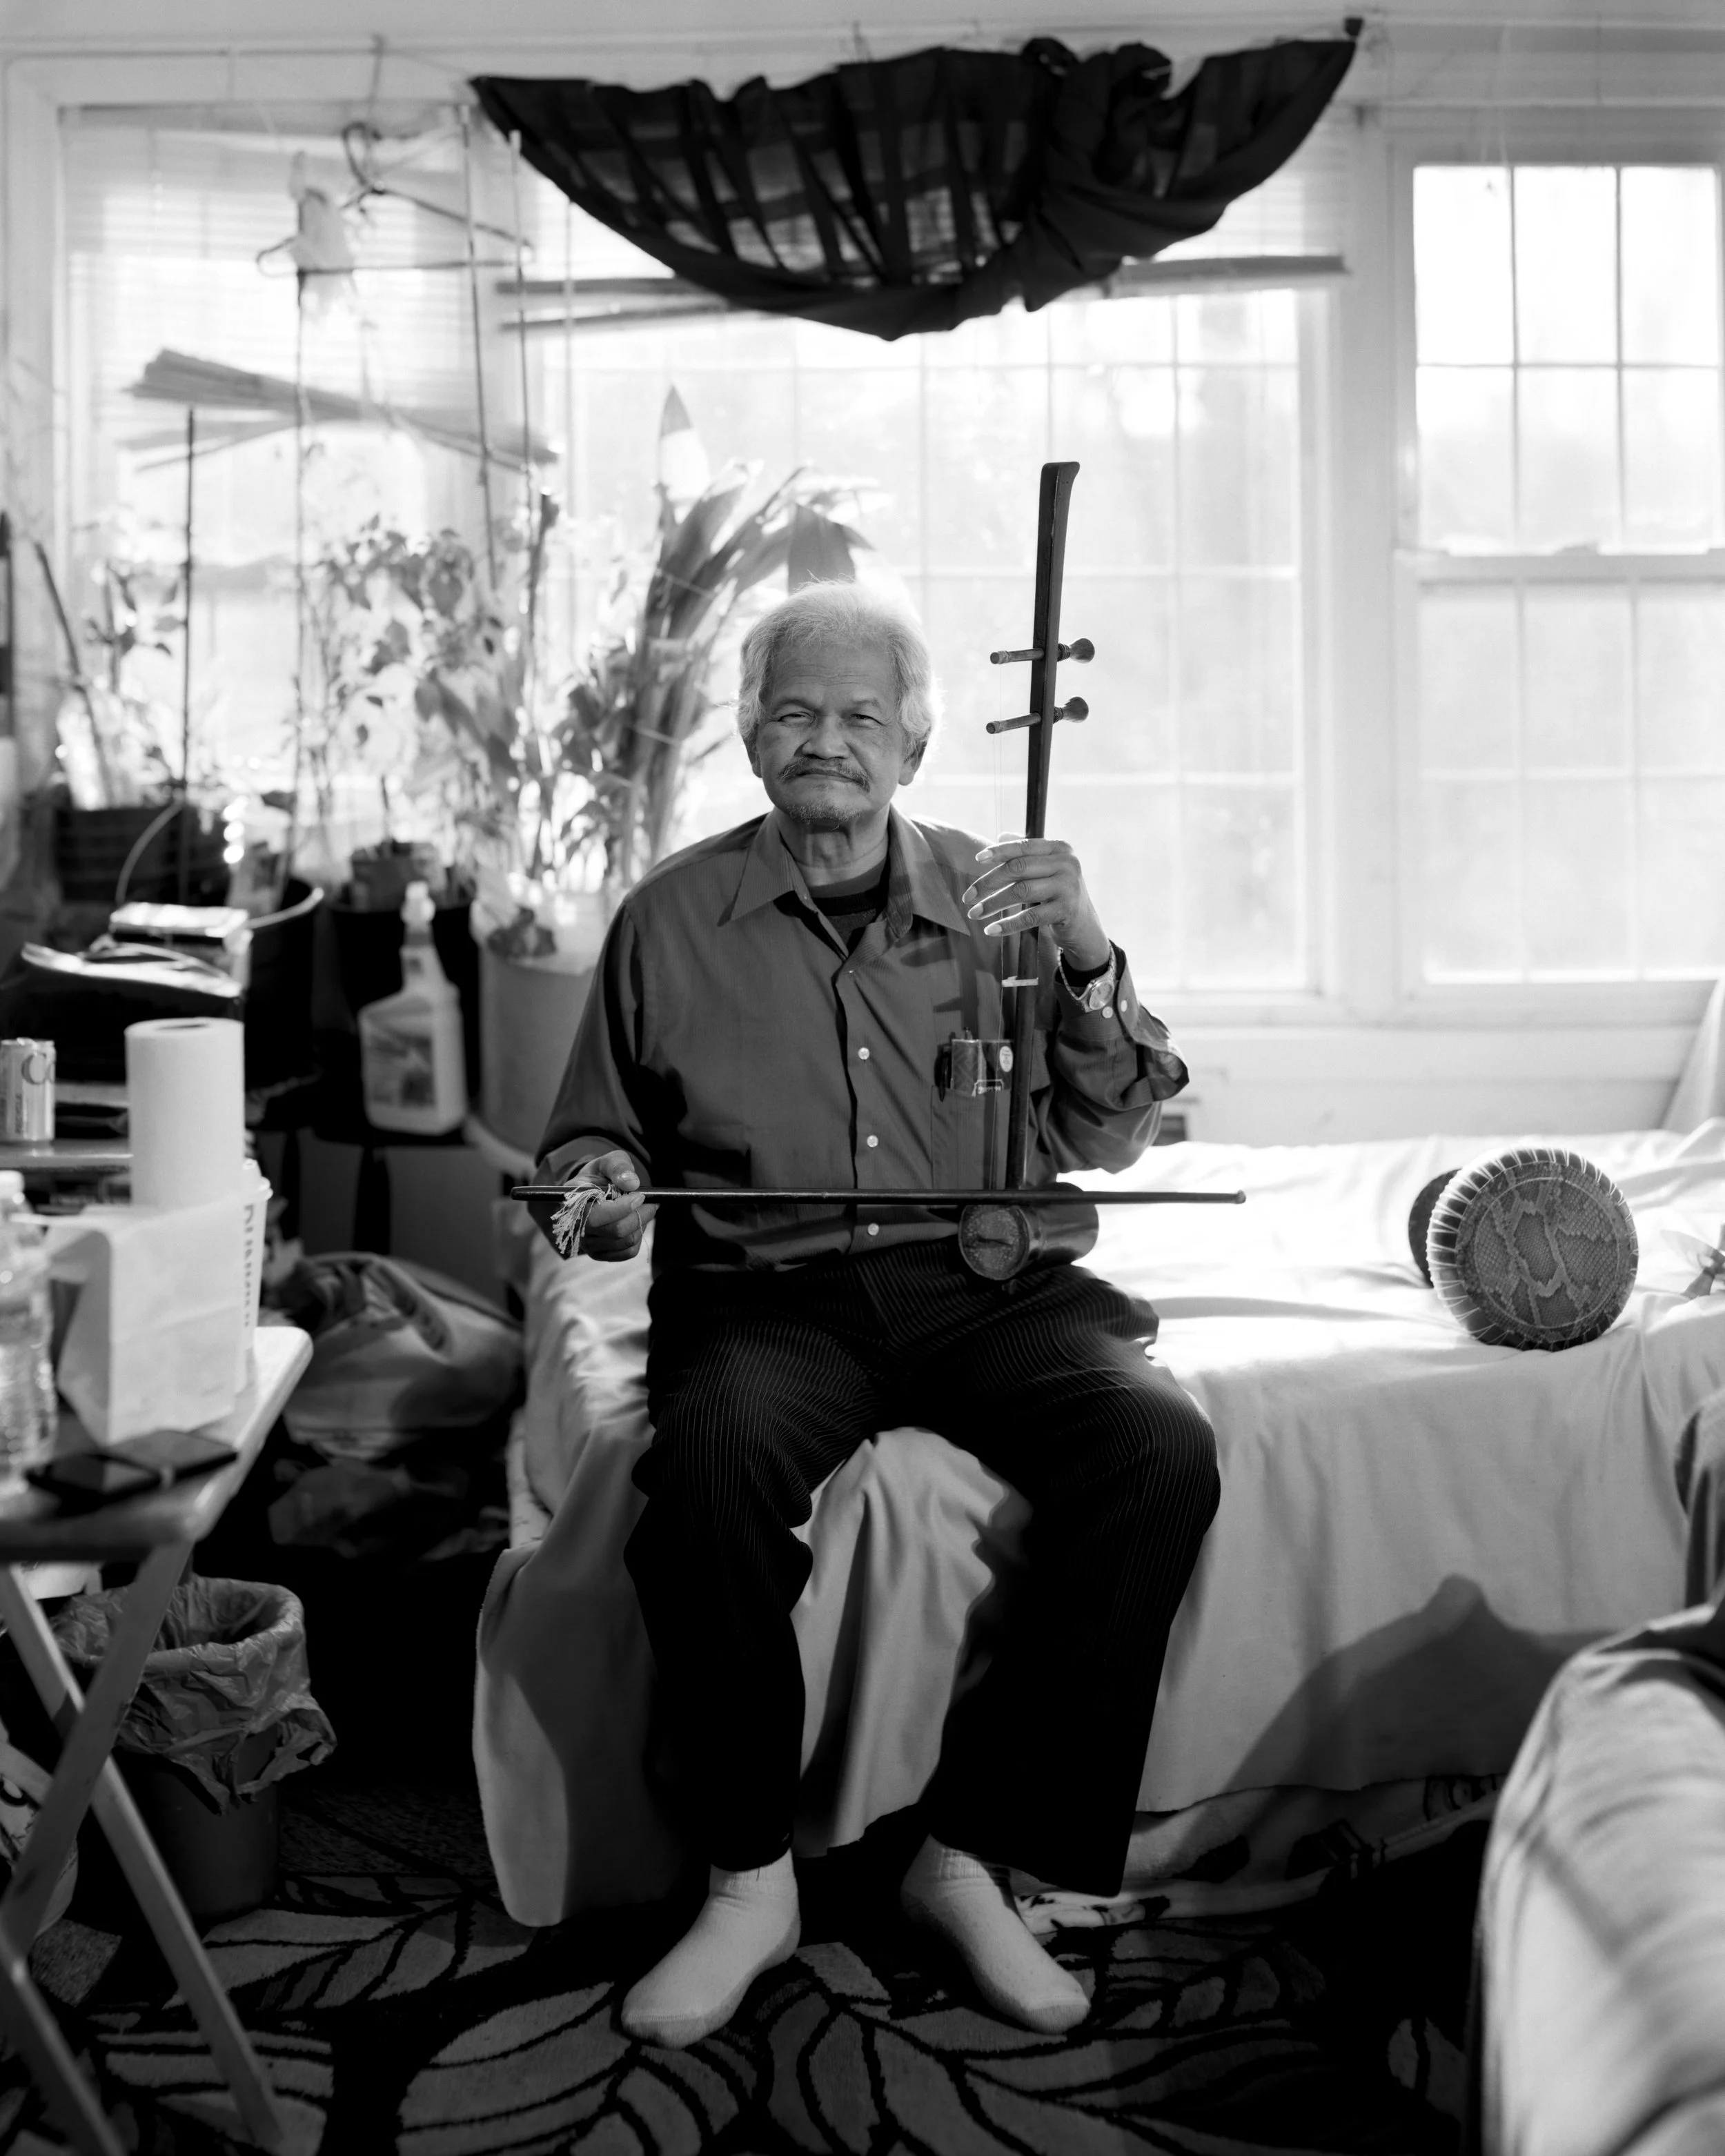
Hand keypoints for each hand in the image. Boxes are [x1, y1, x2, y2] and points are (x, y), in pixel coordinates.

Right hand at [530, 1148, 656, 1261]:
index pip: (597, 1217)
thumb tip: (631, 1183)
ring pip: (625, 1242)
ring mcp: (587, 1244)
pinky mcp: (600, 1254)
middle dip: (639, 1215)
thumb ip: (618, 1167)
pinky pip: (627, 1252)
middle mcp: (576, 1228)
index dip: (623, 1208)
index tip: (640, 1195)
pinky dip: (638, 1236)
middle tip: (651, 1202)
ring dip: (641, 1224)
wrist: (593, 1191)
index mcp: (573, 1204)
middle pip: (615, 1232)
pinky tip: (635, 1221)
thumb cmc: (600, 1175)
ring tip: (643, 1208)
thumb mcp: (607, 1162)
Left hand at [961, 835, 1110, 970]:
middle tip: (968, 897)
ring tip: (974, 914)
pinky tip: (991, 930)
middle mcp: (1067, 864)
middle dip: (988, 883)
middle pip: (1018, 868)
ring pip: (1020, 892)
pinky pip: (1030, 917)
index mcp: (1060, 849)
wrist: (1083, 926)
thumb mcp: (1046, 869)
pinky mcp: (1066, 910)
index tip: (977, 859)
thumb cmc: (1058, 894)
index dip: (999, 852)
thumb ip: (1026, 853)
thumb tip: (1000, 836)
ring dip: (992, 904)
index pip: (1024, 846)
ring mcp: (1068, 887)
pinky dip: (1007, 925)